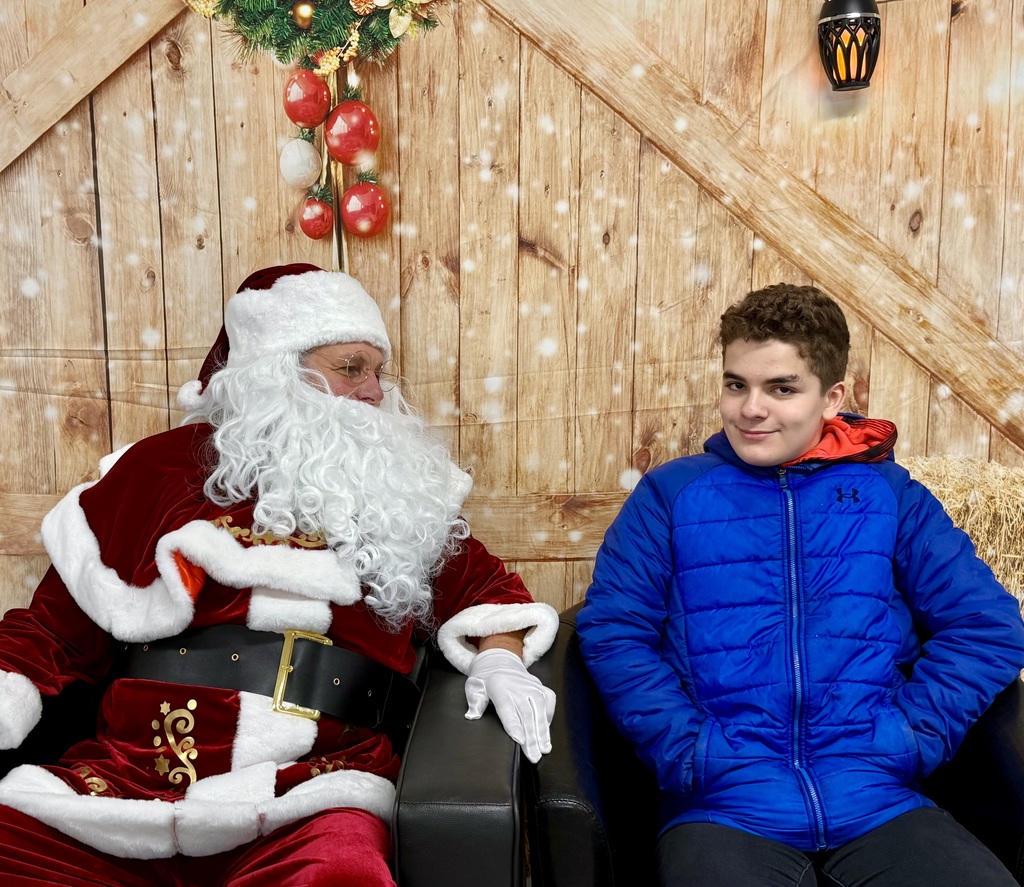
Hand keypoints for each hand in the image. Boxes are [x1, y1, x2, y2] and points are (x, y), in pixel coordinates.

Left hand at [464, 647, 555, 762]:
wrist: (500, 658)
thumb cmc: (485, 677)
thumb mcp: (474, 685)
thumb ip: (474, 700)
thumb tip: (471, 716)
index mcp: (499, 686)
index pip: (507, 708)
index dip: (513, 725)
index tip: (519, 741)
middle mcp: (518, 686)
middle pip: (526, 713)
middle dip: (531, 737)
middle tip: (533, 756)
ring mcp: (531, 685)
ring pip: (540, 709)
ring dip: (543, 731)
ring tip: (544, 749)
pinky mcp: (540, 686)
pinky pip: (548, 700)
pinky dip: (549, 716)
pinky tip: (546, 731)